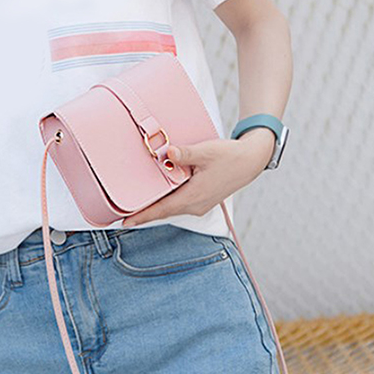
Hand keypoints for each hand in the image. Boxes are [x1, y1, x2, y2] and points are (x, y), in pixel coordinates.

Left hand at [121, 133, 272, 226]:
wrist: (250, 161)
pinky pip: (180, 202)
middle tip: (123, 213)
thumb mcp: (206, 152)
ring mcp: (200, 204)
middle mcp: (196, 205)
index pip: (162, 210)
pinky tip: (159, 192)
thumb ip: (185, 153)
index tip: (125, 222)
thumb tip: (168, 152)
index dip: (142, 216)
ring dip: (156, 206)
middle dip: (144, 212)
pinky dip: (167, 199)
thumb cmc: (230, 157)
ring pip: (172, 207)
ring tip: (137, 204)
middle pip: (164, 211)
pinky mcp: (202, 198)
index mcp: (194, 197)